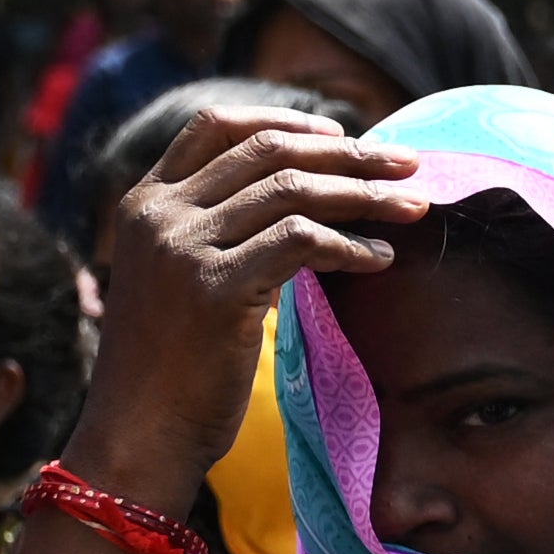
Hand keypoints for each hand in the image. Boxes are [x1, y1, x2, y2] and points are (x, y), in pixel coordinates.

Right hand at [80, 107, 427, 505]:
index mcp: (143, 202)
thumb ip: (218, 230)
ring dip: (365, 195)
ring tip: (414, 208)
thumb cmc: (171, 365)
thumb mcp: (179, 279)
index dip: (283, 119)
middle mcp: (158, 214)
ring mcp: (181, 247)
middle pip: (268, 151)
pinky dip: (351, 244)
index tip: (340, 132)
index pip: (214, 124)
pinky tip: (381, 257)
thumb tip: (307, 196)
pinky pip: (301, 240)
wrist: (138, 433)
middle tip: (407, 164)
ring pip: (292, 190)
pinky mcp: (213, 286)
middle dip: (348, 153)